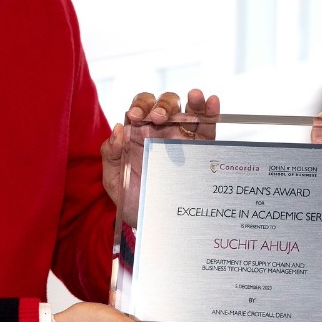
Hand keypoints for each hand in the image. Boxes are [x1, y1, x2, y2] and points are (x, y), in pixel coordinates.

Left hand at [101, 89, 220, 218]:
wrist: (155, 224)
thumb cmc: (132, 200)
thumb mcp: (114, 180)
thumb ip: (110, 153)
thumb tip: (118, 128)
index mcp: (138, 133)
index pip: (140, 107)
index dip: (138, 105)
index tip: (134, 117)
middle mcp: (161, 131)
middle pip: (164, 104)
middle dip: (162, 105)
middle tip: (158, 119)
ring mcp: (182, 139)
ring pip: (187, 111)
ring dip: (191, 101)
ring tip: (194, 96)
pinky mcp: (201, 150)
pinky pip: (207, 128)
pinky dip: (211, 112)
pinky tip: (212, 101)